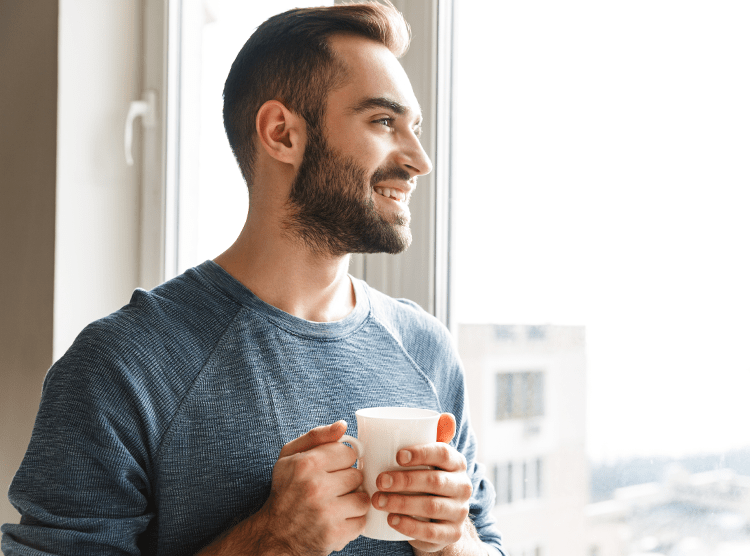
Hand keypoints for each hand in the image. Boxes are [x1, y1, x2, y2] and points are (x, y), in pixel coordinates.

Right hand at [197, 421, 368, 555]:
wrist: (274, 534)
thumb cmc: (285, 491)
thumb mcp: (290, 456)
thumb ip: (317, 436)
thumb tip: (342, 425)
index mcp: (306, 464)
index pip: (349, 453)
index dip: (342, 461)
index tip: (332, 469)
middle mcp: (316, 487)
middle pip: (357, 475)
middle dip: (347, 482)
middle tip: (332, 489)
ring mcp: (326, 513)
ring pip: (363, 498)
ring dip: (353, 502)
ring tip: (337, 504)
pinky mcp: (335, 534)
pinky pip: (362, 521)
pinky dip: (353, 521)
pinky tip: (337, 519)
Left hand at [370, 416, 472, 552]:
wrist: (439, 518)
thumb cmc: (426, 480)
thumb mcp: (429, 460)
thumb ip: (431, 437)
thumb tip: (445, 417)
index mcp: (457, 463)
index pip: (444, 453)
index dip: (421, 453)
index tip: (397, 455)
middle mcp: (463, 486)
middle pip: (434, 481)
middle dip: (404, 480)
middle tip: (379, 481)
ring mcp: (459, 512)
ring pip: (431, 506)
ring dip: (401, 503)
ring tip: (378, 501)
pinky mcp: (451, 533)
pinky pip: (431, 532)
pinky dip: (409, 526)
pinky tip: (391, 520)